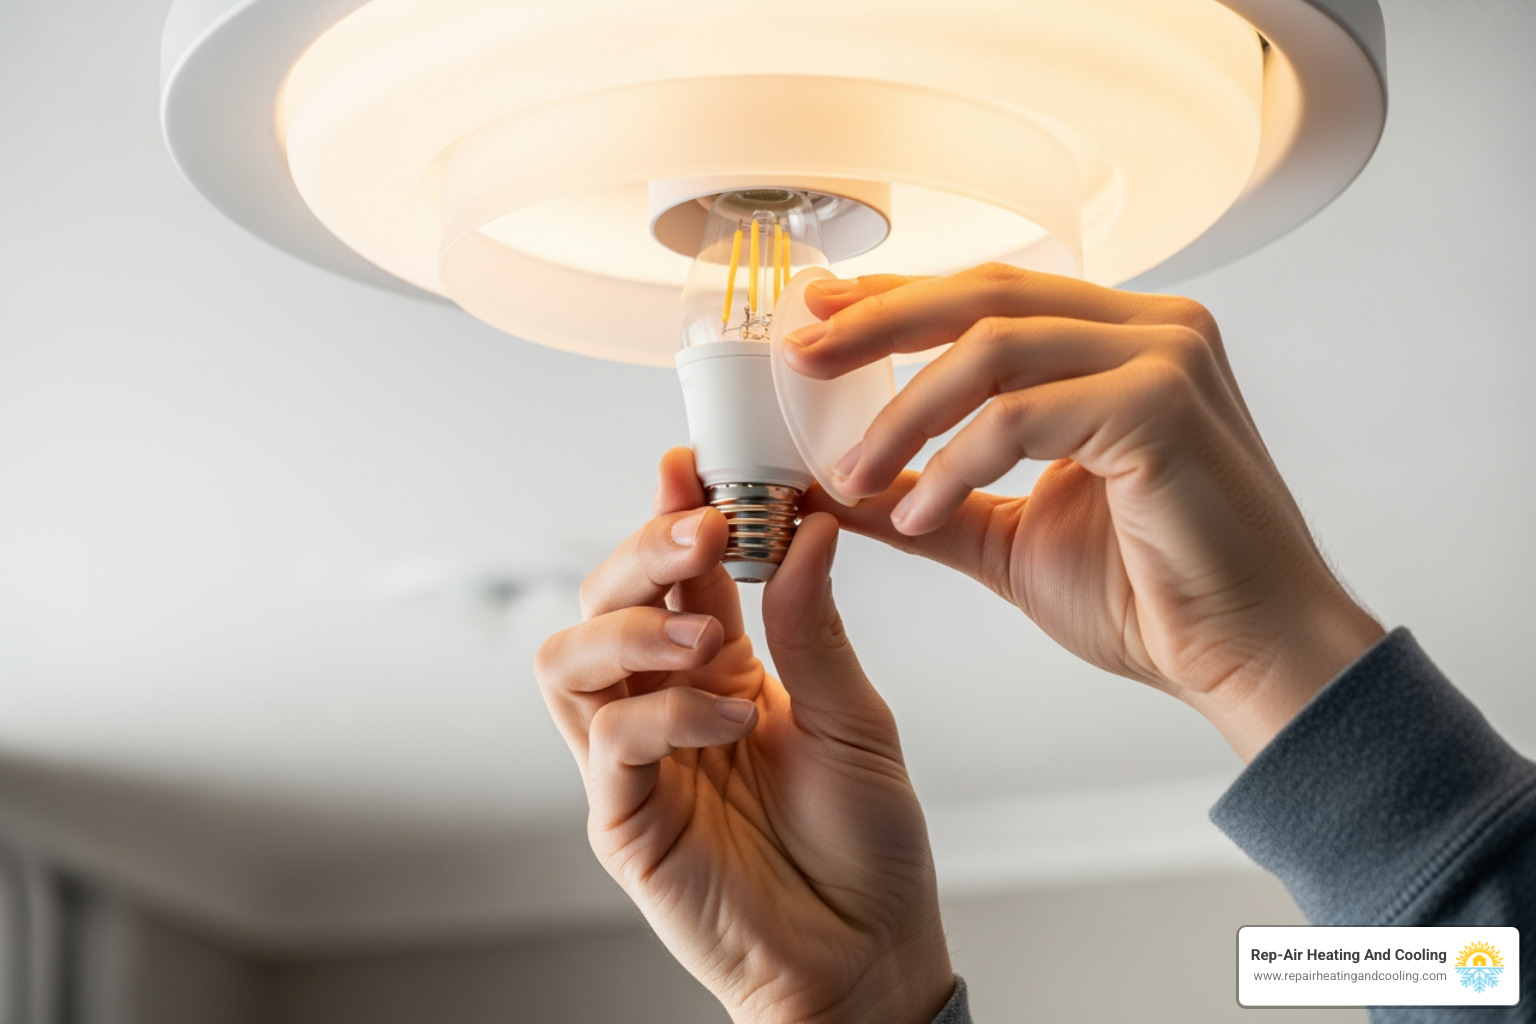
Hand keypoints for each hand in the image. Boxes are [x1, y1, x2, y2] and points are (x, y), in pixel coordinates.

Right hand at [534, 448, 953, 1023]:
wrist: (867, 953)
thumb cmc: (863, 841)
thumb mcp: (854, 717)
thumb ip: (813, 628)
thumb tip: (807, 527)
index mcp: (719, 670)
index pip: (672, 576)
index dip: (669, 515)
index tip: (690, 463)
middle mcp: (664, 705)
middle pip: (602, 601)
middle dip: (641, 553)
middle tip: (700, 531)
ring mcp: (636, 763)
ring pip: (569, 661)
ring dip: (631, 629)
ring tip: (705, 637)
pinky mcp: (624, 820)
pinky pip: (607, 744)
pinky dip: (663, 716)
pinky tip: (730, 717)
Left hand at [787, 264, 1384, 759]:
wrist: (1248, 657)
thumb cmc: (1152, 596)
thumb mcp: (1013, 536)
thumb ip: (934, 497)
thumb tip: (842, 487)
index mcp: (1121, 344)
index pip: (988, 296)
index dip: (895, 301)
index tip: (817, 319)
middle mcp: (1151, 330)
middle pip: (983, 294)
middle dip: (878, 324)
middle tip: (800, 356)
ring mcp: (1165, 358)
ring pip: (993, 348)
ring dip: (904, 414)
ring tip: (851, 473)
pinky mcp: (1162, 406)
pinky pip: (1022, 416)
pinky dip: (954, 463)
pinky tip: (918, 514)